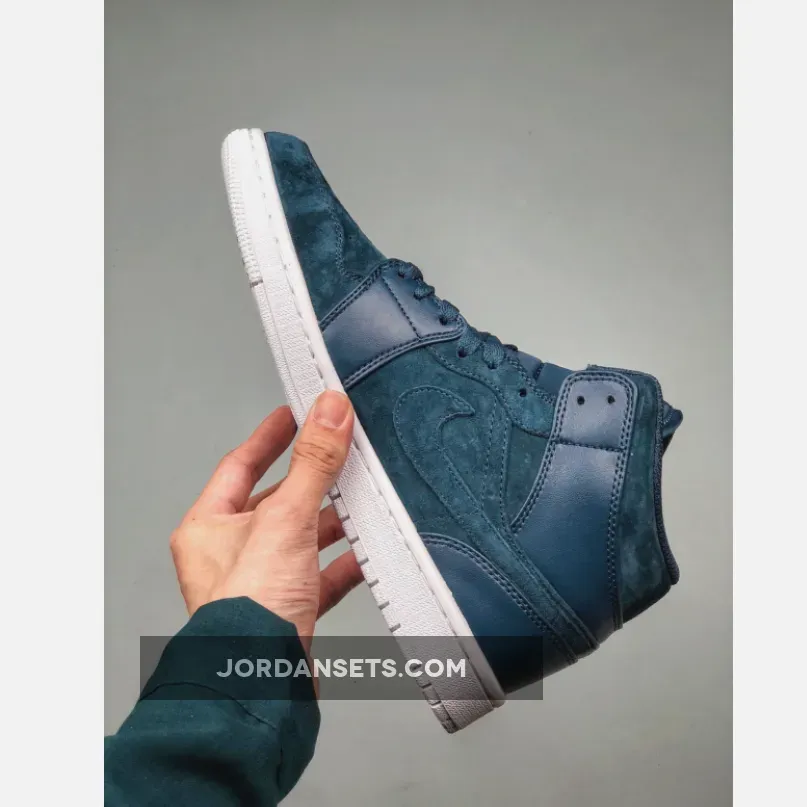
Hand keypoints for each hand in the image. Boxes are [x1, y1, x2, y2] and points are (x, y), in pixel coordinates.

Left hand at [170, 390, 361, 643]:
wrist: (258, 683)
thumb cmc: (248, 612)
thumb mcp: (285, 520)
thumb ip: (312, 464)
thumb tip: (328, 411)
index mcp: (208, 527)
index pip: (240, 465)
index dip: (270, 437)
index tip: (294, 414)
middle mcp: (229, 555)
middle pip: (276, 502)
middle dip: (312, 480)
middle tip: (340, 453)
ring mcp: (259, 584)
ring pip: (300, 539)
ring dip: (331, 522)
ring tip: (362, 499)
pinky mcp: (287, 611)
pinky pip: (319, 577)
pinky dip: (343, 563)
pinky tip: (366, 552)